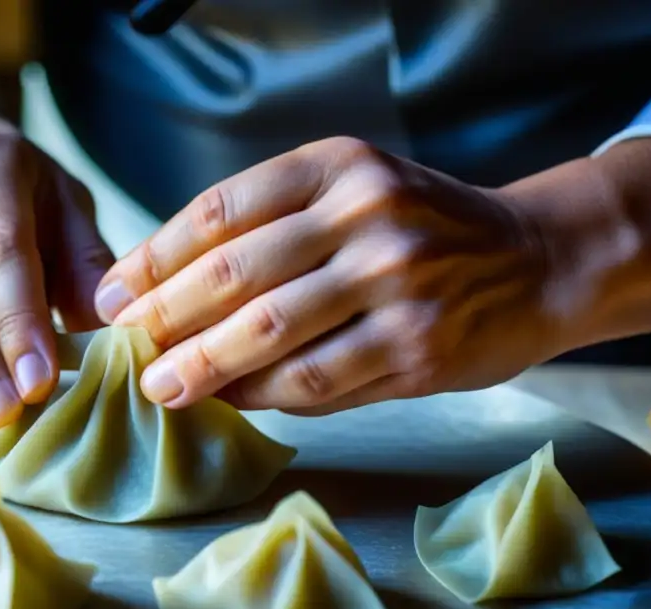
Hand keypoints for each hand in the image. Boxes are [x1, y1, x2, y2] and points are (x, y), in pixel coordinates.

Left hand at [94, 136, 578, 415]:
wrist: (537, 260)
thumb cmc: (423, 231)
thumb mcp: (353, 195)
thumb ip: (272, 231)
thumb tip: (169, 293)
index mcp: (337, 167)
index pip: (218, 211)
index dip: (152, 258)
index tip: (113, 295)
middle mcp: (365, 215)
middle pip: (232, 274)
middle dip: (163, 318)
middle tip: (124, 347)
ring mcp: (395, 283)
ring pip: (267, 333)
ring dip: (200, 366)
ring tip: (160, 386)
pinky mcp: (415, 349)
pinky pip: (312, 381)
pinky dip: (259, 395)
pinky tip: (228, 399)